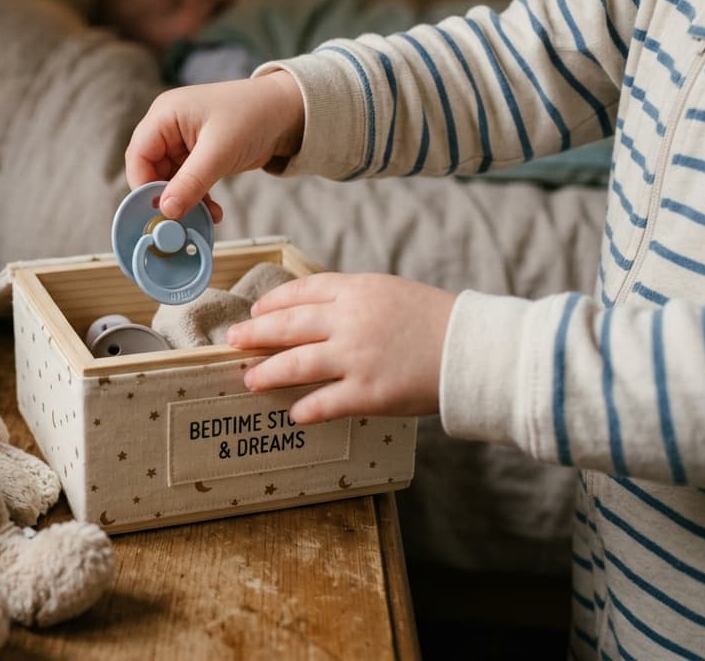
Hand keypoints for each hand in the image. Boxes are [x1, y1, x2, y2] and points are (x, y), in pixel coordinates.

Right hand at [125, 70, 304, 221]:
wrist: (287, 111)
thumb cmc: (253, 115)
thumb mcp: (220, 151)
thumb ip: (190, 182)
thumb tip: (166, 211)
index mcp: (165, 115)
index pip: (138, 155)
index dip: (143, 185)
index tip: (158, 211)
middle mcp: (168, 127)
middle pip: (151, 171)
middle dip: (167, 197)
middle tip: (180, 221)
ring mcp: (183, 143)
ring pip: (170, 181)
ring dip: (185, 202)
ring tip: (206, 217)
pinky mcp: (198, 156)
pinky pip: (187, 183)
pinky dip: (198, 198)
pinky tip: (213, 212)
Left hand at [225, 273, 455, 423]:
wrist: (471, 349)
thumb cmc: (432, 320)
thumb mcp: (388, 292)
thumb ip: (351, 299)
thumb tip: (311, 311)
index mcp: (355, 290)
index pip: (300, 292)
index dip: (272, 304)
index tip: (256, 313)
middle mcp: (350, 321)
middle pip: (287, 326)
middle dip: (254, 335)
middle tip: (233, 342)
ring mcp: (356, 358)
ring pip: (296, 365)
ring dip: (267, 373)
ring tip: (250, 380)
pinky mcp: (368, 392)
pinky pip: (324, 402)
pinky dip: (305, 409)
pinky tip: (293, 414)